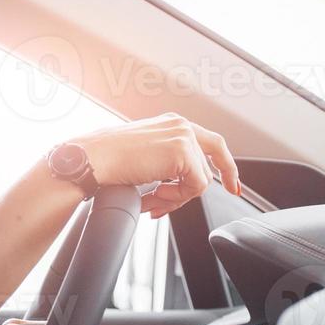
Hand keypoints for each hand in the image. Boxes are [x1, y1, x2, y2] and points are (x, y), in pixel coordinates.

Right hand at [76, 113, 240, 218]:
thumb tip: (178, 186)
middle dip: (208, 183)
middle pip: (213, 159)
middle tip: (220, 193)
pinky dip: (176, 199)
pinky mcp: (182, 153)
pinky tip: (154, 196)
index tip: (231, 183)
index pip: (210, 142)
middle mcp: (180, 125)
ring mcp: (183, 137)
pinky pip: (195, 187)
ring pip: (201, 179)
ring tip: (152, 201)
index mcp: (171, 123)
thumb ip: (166, 162)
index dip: (224, 164)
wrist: (93, 160)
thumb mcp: (144, 155)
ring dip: (177, 197)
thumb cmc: (106, 160)